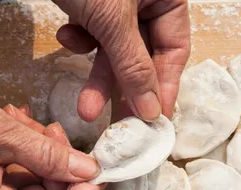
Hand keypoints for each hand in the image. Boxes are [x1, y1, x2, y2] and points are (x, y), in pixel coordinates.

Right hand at [0, 52, 102, 189]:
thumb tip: (89, 171)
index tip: (99, 171)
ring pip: (32, 186)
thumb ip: (47, 154)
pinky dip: (24, 151)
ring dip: (41, 154)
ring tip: (30, 121)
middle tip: (58, 133)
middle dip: (60, 168)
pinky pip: (14, 175)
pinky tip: (18, 123)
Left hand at [54, 0, 190, 120]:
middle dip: (123, 87)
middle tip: (118, 125)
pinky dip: (80, 40)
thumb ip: (132, 65)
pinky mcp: (93, 2)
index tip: (154, 121)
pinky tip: (65, 36)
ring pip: (114, 49)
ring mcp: (120, 2)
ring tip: (84, 106)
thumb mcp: (112, 20)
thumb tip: (151, 111)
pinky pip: (93, 32)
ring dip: (97, 75)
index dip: (165, 87)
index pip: (175, 49)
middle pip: (144, 55)